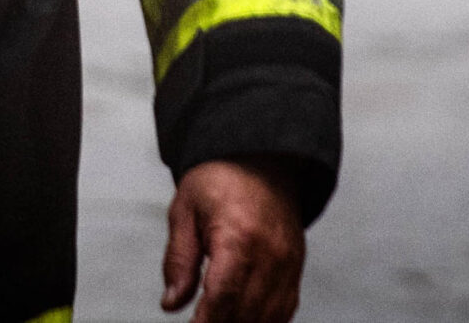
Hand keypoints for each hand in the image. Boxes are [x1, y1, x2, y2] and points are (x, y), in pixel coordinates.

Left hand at [160, 158, 305, 321]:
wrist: (263, 162)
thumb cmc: (222, 180)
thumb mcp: (185, 209)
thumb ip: (178, 259)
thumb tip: (172, 302)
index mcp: (238, 237)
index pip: (222, 296)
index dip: (205, 322)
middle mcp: (270, 255)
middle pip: (245, 313)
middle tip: (200, 322)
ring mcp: (288, 265)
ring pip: (267, 318)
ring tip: (216, 320)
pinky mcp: (296, 270)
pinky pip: (284, 311)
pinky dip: (263, 321)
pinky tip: (243, 318)